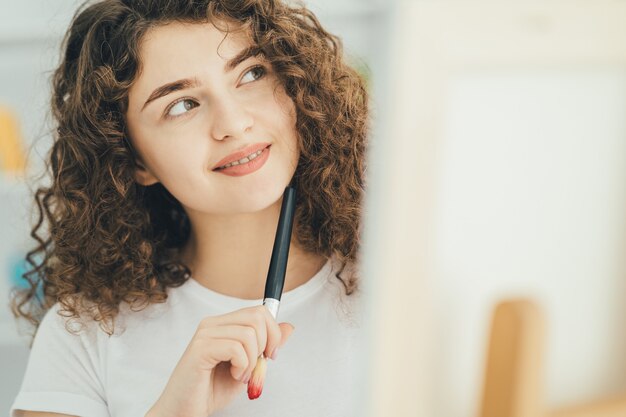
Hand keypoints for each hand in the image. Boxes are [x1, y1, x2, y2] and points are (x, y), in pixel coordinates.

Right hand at [145, 305, 294, 416]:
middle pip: (256, 317)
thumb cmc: (210, 390)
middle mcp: (212, 324)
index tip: (270, 354)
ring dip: (251, 360)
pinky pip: (236, 348)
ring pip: (249, 333)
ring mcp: (205, 334)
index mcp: (223, 324)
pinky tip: (233, 374)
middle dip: (266, 344)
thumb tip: (288, 327)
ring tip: (240, 374)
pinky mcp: (200, 348)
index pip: (258, 311)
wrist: (185, 410)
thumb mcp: (248, 366)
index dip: (273, 332)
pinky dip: (242, 366)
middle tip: (256, 365)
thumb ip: (266, 346)